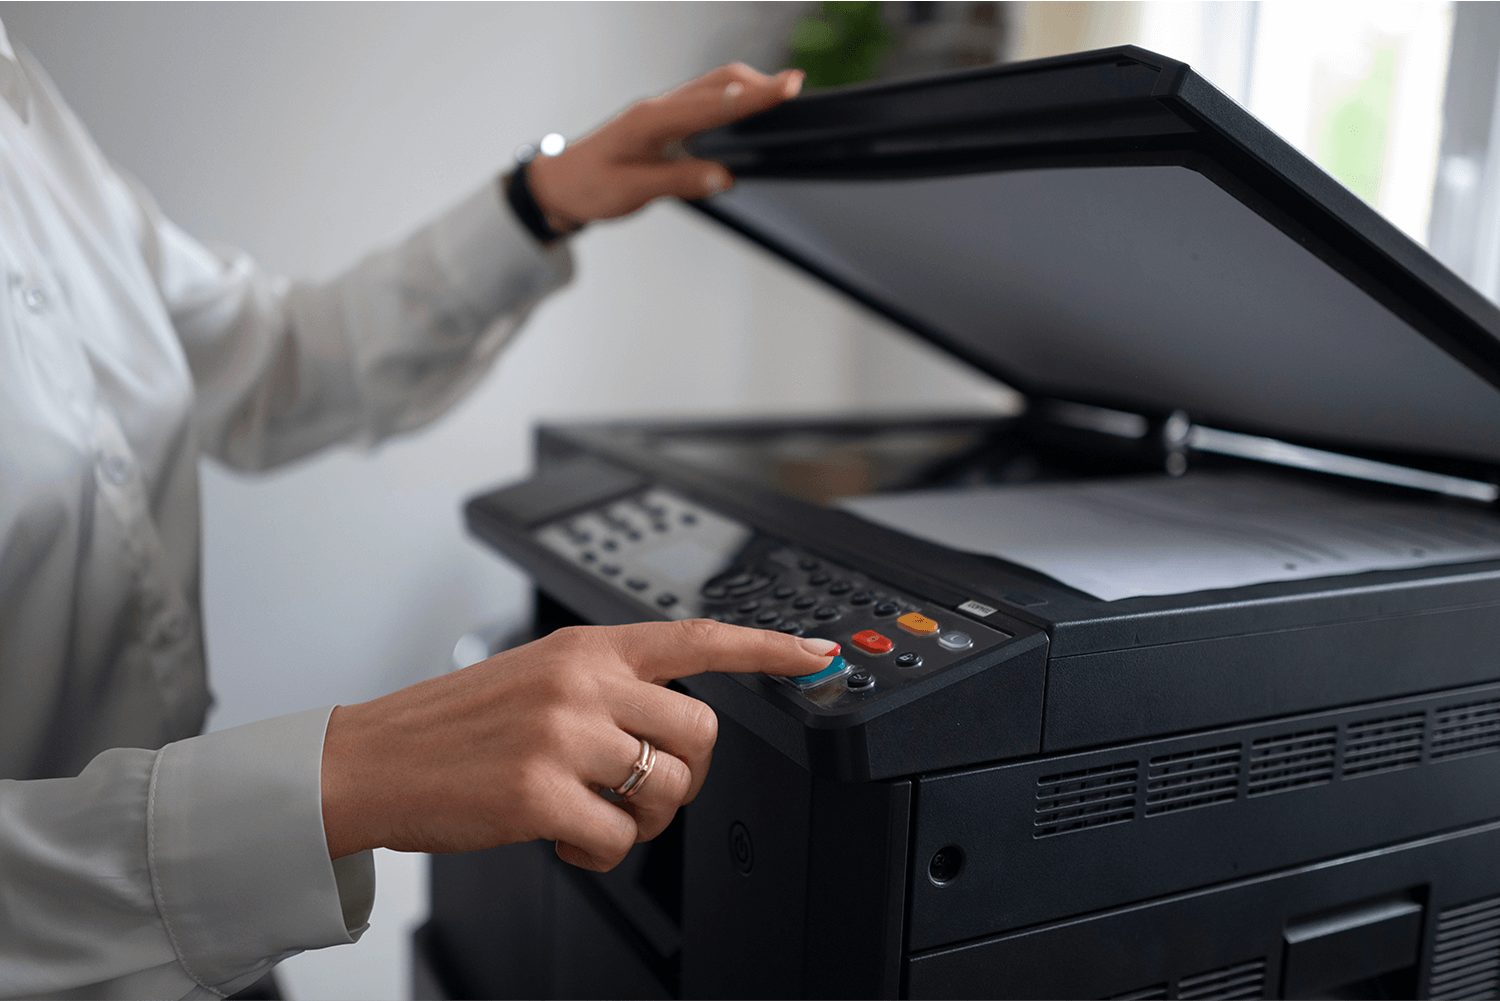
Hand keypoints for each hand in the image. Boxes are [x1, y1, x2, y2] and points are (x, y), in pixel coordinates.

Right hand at [320, 620, 838, 869]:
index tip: (817, 656)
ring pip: (666, 789)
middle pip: (700, 731)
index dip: (768, 648)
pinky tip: (565, 836)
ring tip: (594, 812)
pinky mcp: (540, 795)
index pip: (697, 637)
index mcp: (586, 647)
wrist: (370, 759)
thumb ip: (607, 683)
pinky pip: (620, 840)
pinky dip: (600, 852)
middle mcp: (581, 682)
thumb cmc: (455, 724)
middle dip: (688, 773)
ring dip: (644, 817)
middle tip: (647, 788)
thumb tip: (674, 723)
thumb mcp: (538, 673)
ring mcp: (562, 736)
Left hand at [527, 63, 803, 231]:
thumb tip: (724, 177)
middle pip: (718, 83)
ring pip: (712, 87)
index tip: (788, 88)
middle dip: (758, 84)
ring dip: (748, 88)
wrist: (561, 184)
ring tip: (781, 94)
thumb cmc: (589, 186)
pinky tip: (747, 108)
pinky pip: (704, 101)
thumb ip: (680, 181)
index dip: (753, 97)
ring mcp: (662, 111)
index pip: (712, 104)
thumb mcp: (632, 191)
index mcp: (650, 122)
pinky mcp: (665, 121)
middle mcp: (658, 108)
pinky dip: (732, 100)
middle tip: (796, 88)